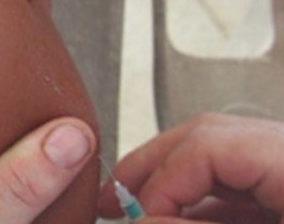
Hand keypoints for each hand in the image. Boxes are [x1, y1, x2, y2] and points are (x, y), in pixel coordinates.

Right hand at [98, 113, 283, 223]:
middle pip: (207, 137)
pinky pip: (239, 186)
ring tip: (138, 209)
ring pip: (218, 159)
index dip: (162, 178)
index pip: (207, 143)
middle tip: (114, 197)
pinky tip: (174, 219)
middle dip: (153, 168)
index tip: (138, 214)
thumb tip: (143, 221)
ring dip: (171, 185)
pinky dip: (201, 204)